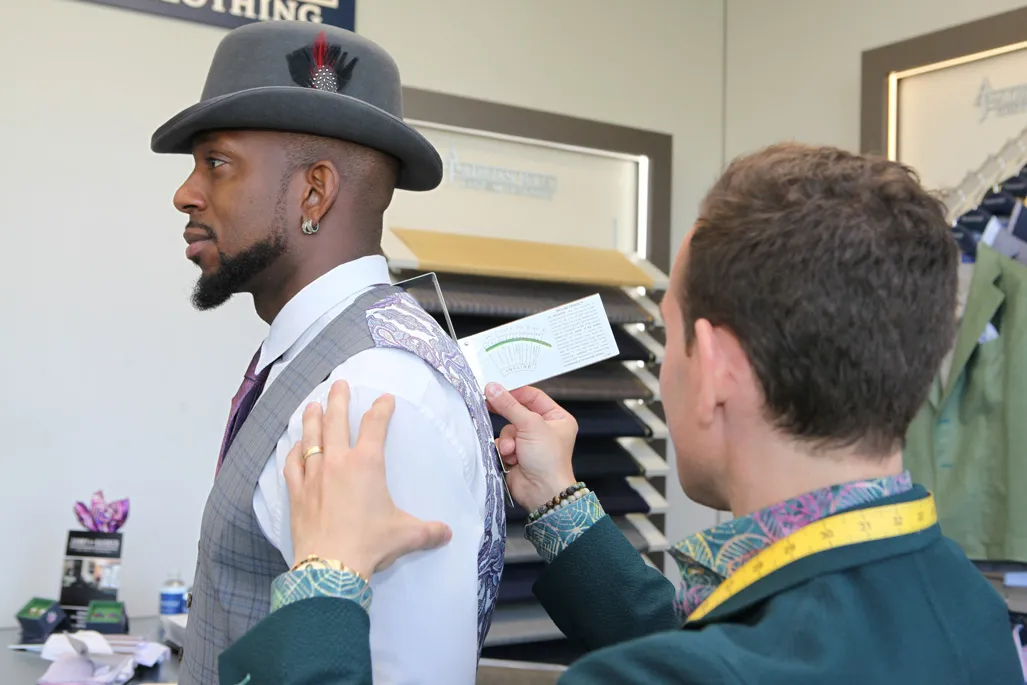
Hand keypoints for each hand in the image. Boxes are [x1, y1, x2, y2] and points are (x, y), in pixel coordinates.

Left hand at [285, 380, 452, 578]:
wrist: (330, 567)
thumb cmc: (369, 544)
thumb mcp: (406, 535)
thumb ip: (428, 532)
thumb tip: (447, 534)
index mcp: (367, 464)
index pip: (376, 425)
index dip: (382, 408)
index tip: (385, 399)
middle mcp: (338, 462)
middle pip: (336, 421)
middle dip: (339, 399)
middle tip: (339, 384)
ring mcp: (314, 475)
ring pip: (310, 437)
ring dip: (312, 418)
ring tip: (312, 405)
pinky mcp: (297, 493)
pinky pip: (292, 464)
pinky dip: (293, 452)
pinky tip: (294, 447)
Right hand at [485, 383, 578, 511]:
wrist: (542, 492)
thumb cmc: (548, 460)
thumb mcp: (530, 425)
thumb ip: (510, 406)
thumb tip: (493, 388)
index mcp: (557, 418)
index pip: (533, 396)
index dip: (515, 392)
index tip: (497, 388)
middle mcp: (544, 429)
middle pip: (518, 412)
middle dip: (508, 416)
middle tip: (489, 404)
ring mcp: (530, 442)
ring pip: (508, 429)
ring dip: (507, 439)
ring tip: (512, 450)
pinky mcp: (517, 454)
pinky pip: (503, 442)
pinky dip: (504, 449)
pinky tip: (510, 458)